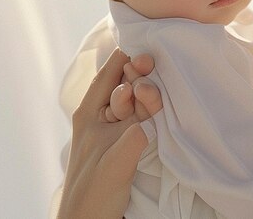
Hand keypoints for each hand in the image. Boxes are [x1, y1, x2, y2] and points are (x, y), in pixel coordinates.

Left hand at [57, 49, 161, 218]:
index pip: (110, 71)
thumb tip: (155, 113)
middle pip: (127, 80)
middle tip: (153, 76)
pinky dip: (155, 108)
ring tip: (154, 97)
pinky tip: (163, 107)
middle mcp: (103, 113)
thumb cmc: (92, 195)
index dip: (128, 59)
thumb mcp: (116, 162)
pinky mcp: (130, 138)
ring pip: (139, 97)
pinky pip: (145, 114)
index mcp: (89, 111)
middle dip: (142, 76)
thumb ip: (136, 134)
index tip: (149, 57)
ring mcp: (117, 125)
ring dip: (150, 94)